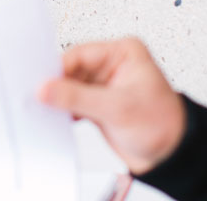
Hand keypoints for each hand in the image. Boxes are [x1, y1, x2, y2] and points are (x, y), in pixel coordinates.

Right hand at [39, 38, 186, 173]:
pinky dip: (61, 111)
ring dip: (57, 100)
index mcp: (123, 53)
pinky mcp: (95, 104)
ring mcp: (102, 86)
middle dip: (55, 85)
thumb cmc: (162, 124)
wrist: (171, 154)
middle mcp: (111, 66)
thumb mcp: (118, 108)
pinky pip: (71, 103)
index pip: (81, 54)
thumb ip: (79, 98)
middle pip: (71, 70)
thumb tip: (46, 88)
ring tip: (41, 109)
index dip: (58, 69)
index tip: (40, 83)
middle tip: (35, 97)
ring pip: (68, 87)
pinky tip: (52, 119)